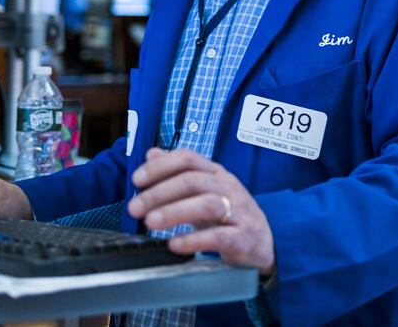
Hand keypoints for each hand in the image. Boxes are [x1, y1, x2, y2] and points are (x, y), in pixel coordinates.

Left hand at [128, 148, 274, 275]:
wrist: (263, 243)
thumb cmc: (228, 215)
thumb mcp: (204, 191)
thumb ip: (178, 172)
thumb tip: (152, 153)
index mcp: (216, 173)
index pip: (188, 158)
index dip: (161, 166)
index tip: (136, 180)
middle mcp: (228, 187)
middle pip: (192, 181)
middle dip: (159, 193)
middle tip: (134, 208)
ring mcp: (238, 211)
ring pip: (206, 204)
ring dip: (174, 212)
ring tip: (150, 222)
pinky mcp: (242, 237)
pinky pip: (218, 236)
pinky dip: (193, 240)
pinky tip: (174, 244)